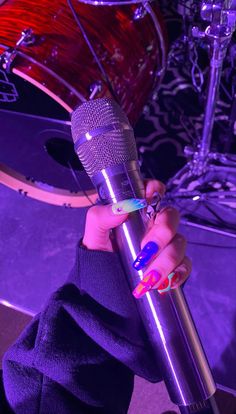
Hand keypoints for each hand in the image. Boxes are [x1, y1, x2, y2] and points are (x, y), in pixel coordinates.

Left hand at [82, 180, 190, 294]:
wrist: (103, 286)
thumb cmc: (100, 255)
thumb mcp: (95, 235)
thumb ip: (101, 217)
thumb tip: (123, 208)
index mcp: (138, 213)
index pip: (153, 191)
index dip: (155, 189)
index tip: (149, 197)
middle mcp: (155, 226)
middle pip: (171, 217)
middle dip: (162, 233)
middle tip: (145, 250)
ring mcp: (166, 245)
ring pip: (179, 243)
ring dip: (166, 260)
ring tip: (148, 277)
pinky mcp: (173, 266)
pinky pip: (185, 266)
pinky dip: (176, 275)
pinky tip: (161, 284)